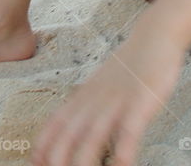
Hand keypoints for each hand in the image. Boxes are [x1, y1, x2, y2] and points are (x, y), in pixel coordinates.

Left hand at [30, 33, 184, 165]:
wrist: (154, 36)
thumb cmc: (127, 68)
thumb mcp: (99, 86)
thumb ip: (85, 107)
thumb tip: (71, 130)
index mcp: (83, 97)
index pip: (53, 125)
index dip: (42, 148)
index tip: (36, 164)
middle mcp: (95, 101)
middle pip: (67, 135)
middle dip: (57, 160)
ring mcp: (117, 102)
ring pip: (93, 135)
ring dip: (83, 162)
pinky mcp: (140, 103)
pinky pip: (130, 130)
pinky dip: (124, 151)